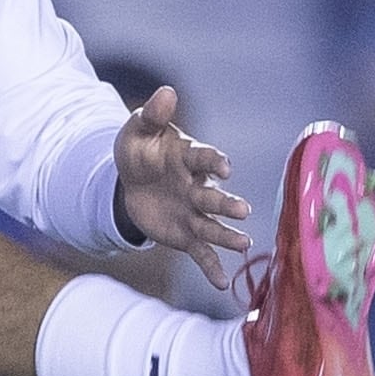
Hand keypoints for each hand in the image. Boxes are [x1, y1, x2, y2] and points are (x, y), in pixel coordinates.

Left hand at [111, 86, 251, 286]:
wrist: (131, 181)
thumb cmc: (139, 149)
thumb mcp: (138, 130)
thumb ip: (152, 114)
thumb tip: (166, 91)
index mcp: (188, 156)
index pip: (204, 157)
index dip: (213, 161)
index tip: (223, 168)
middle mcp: (197, 186)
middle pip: (212, 195)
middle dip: (226, 203)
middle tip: (242, 211)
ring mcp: (193, 212)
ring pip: (212, 225)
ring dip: (227, 235)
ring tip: (244, 244)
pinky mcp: (186, 235)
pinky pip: (201, 253)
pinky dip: (211, 268)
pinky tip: (222, 284)